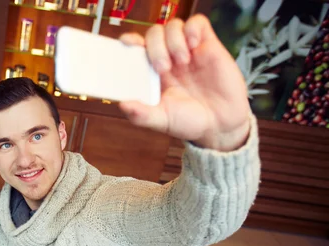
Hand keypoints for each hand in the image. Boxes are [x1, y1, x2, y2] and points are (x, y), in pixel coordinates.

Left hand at [119, 15, 250, 151]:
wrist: (221, 125)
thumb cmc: (189, 121)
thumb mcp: (162, 121)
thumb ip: (141, 115)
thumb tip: (122, 105)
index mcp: (152, 73)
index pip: (136, 48)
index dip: (130, 41)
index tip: (127, 44)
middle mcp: (168, 58)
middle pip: (153, 34)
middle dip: (154, 47)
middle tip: (163, 68)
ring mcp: (188, 50)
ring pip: (173, 26)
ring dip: (173, 41)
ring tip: (183, 62)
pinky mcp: (208, 45)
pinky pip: (197, 22)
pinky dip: (192, 29)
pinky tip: (194, 46)